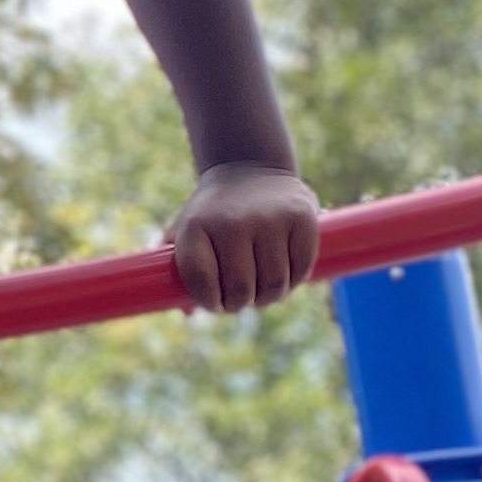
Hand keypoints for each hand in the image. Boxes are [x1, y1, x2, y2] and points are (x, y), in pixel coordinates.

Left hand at [170, 163, 322, 313]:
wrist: (249, 169)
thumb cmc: (213, 213)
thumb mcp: (187, 232)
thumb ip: (180, 271)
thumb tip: (189, 313)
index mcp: (197, 226)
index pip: (202, 281)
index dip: (210, 301)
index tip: (214, 302)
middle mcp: (233, 221)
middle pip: (241, 289)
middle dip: (239, 304)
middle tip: (239, 300)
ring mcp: (270, 219)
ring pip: (275, 285)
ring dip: (268, 298)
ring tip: (261, 291)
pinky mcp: (302, 218)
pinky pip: (302, 269)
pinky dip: (294, 281)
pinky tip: (283, 275)